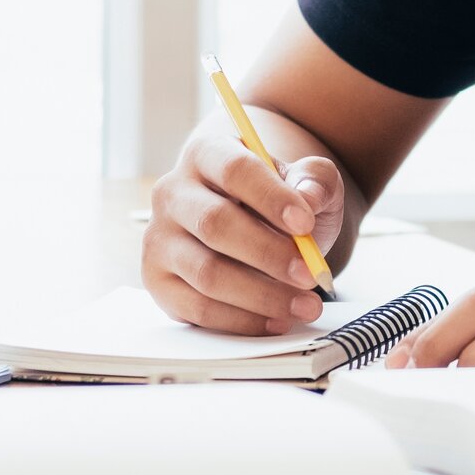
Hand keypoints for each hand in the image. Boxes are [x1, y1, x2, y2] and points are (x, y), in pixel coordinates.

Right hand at [144, 127, 345, 333]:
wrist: (254, 227)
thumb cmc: (279, 202)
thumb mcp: (306, 181)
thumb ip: (316, 180)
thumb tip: (309, 197)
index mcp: (206, 153)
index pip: (234, 170)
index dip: (270, 197)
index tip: (306, 223)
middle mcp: (173, 193)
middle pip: (214, 223)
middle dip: (267, 253)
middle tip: (310, 274)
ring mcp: (160, 239)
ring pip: (207, 273)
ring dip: (262, 295)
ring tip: (305, 304)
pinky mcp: (159, 282)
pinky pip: (198, 309)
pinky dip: (242, 320)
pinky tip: (277, 319)